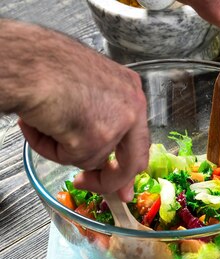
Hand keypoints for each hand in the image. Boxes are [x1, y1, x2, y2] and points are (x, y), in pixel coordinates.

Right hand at [0, 20, 148, 200]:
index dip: (127, 164)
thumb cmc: (47, 64)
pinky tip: (37, 122)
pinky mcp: (95, 138)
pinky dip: (48, 147)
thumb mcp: (87, 89)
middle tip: (87, 184)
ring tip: (41, 120)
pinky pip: (70, 159)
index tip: (121, 183)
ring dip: (61, 148)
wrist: (27, 59)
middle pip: (132, 162)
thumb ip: (100, 119)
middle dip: (110, 181)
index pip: (139, 139)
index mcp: (131, 91)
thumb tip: (102, 153)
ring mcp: (116, 124)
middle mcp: (132, 107)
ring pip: (92, 159)